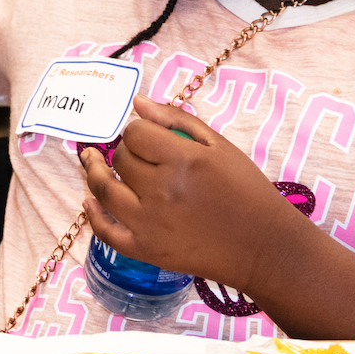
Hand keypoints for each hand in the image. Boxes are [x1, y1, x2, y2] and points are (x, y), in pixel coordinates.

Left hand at [78, 96, 301, 290]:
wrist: (264, 246)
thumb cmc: (247, 191)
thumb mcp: (220, 146)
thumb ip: (176, 120)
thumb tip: (138, 103)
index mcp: (182, 160)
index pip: (134, 134)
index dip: (138, 132)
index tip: (147, 137)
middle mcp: (161, 191)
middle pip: (120, 160)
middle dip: (126, 152)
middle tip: (139, 156)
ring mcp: (149, 224)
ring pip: (103, 190)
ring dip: (96, 174)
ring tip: (94, 164)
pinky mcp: (146, 250)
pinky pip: (105, 231)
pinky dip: (92, 214)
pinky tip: (90, 201)